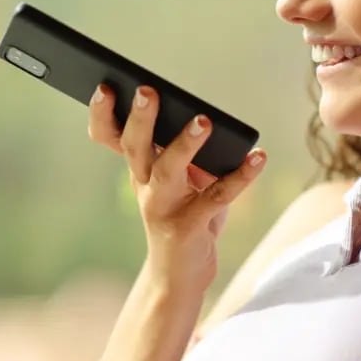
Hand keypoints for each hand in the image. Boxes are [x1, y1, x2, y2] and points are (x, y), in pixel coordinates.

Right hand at [88, 84, 265, 293]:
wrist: (179, 274)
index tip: (104, 87)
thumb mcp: (180, 178)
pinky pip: (217, 197)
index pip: (110, 137)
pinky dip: (240, 176)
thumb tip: (205, 118)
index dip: (102, 114)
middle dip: (140, 119)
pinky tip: (258, 157)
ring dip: (185, 144)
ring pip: (169, 170)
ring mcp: (163, 208)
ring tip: (203, 121)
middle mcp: (144, 185)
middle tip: (146, 92)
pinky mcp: (189, 227)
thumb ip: (187, 150)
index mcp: (139, 168)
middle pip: (135, 148)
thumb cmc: (183, 215)